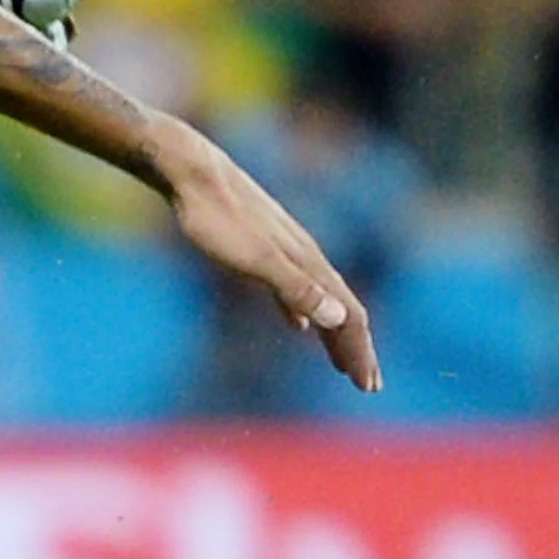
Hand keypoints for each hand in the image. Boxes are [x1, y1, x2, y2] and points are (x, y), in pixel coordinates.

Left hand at [164, 140, 381, 393]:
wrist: (189, 171)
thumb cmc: (214, 217)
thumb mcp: (254, 258)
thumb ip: (295, 288)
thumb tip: (338, 317)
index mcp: (308, 262)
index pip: (348, 315)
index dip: (360, 352)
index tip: (369, 387)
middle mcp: (305, 255)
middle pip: (341, 309)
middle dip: (356, 349)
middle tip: (369, 386)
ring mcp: (284, 250)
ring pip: (320, 299)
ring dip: (334, 334)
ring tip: (340, 362)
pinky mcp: (262, 247)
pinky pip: (294, 289)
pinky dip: (304, 313)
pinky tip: (299, 326)